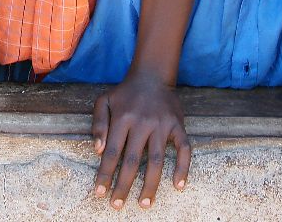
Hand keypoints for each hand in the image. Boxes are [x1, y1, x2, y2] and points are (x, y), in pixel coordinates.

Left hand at [91, 73, 190, 208]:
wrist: (152, 75)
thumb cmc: (125, 93)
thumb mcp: (104, 101)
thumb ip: (98, 124)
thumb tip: (97, 150)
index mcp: (123, 118)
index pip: (112, 152)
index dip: (105, 174)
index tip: (100, 193)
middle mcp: (143, 122)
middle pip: (132, 161)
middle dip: (123, 185)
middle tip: (117, 205)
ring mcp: (162, 125)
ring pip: (156, 160)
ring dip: (150, 184)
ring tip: (144, 203)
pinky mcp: (178, 125)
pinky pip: (184, 149)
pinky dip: (183, 167)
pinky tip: (178, 185)